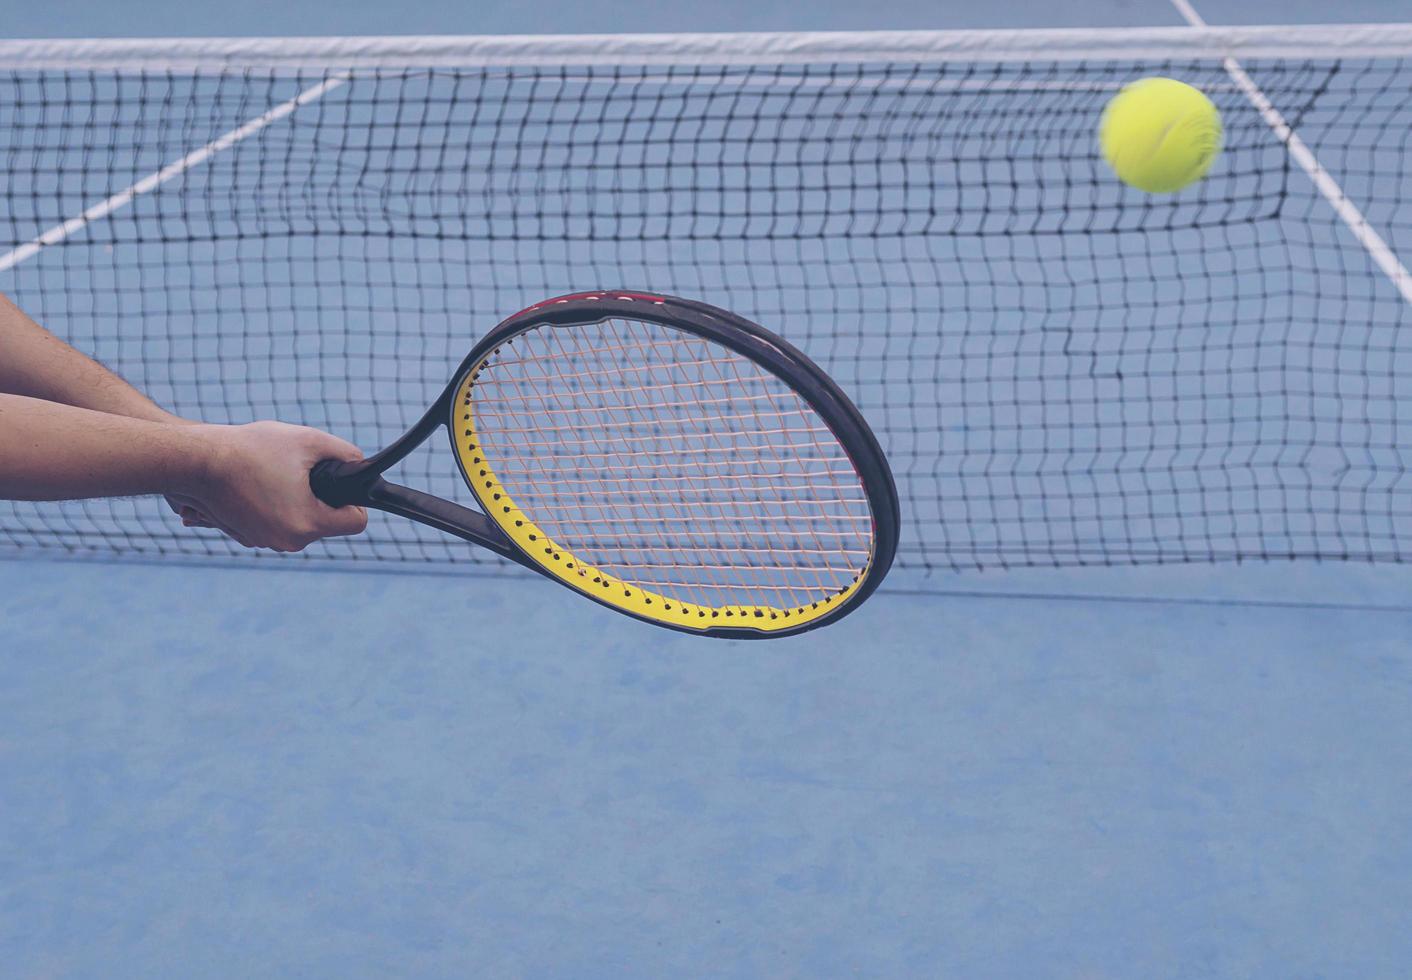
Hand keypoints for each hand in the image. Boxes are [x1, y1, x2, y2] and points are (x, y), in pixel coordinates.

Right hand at [175, 421, 368, 551]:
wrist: (195, 462)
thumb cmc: (250, 449)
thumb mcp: (308, 440)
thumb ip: (344, 452)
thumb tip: (359, 462)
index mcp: (308, 523)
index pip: (356, 522)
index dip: (355, 501)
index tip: (341, 483)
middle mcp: (289, 541)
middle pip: (328, 522)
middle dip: (322, 497)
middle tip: (302, 472)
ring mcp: (266, 542)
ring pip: (301, 522)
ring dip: (297, 501)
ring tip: (278, 474)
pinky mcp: (248, 537)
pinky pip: (276, 523)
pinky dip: (274, 506)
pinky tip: (259, 484)